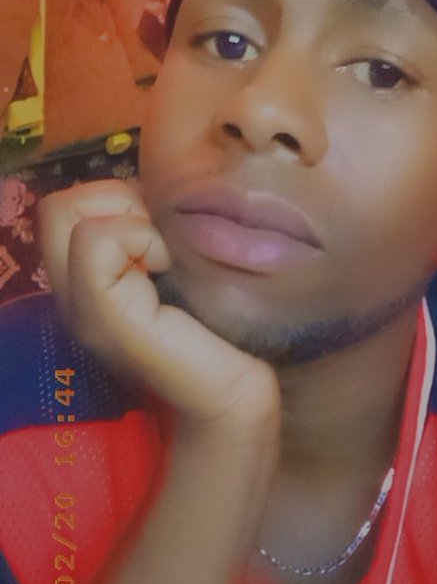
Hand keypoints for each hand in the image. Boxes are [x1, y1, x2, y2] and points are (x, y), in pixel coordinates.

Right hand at [38, 180, 278, 436]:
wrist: (233, 393)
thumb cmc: (218, 327)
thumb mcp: (173, 265)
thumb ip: (147, 232)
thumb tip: (147, 191)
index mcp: (85, 283)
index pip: (66, 209)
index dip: (117, 202)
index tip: (162, 236)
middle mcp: (70, 296)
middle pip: (56, 207)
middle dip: (114, 201)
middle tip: (158, 240)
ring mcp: (79, 309)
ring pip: (63, 213)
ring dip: (125, 217)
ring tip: (162, 257)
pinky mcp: (101, 318)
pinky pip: (94, 239)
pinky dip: (137, 236)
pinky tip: (167, 268)